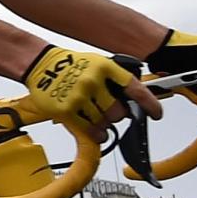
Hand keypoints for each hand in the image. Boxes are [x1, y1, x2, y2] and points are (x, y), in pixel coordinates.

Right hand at [23, 43, 150, 131]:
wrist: (40, 63)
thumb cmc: (70, 64)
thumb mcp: (96, 63)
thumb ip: (114, 80)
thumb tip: (133, 101)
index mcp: (105, 67)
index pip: (135, 88)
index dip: (149, 103)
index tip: (156, 113)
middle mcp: (93, 81)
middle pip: (118, 113)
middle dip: (117, 116)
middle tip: (110, 113)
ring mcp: (78, 96)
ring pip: (103, 123)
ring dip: (103, 126)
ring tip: (97, 118)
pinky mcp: (65, 110)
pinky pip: (88, 130)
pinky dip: (95, 135)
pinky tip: (95, 132)